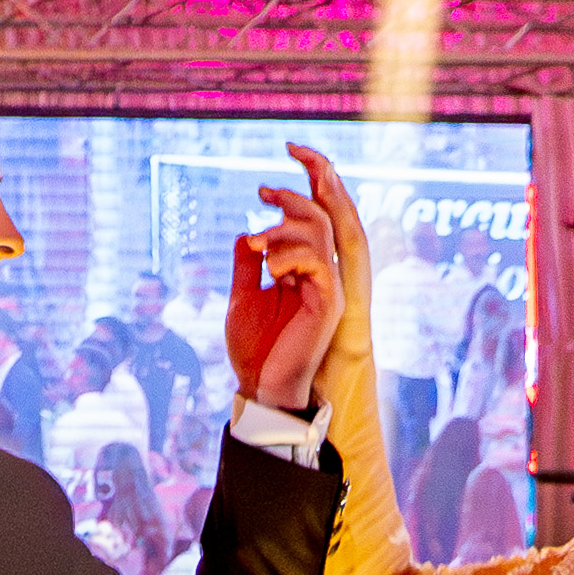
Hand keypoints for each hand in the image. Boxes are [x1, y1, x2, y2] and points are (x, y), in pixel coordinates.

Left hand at [243, 142, 372, 413]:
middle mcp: (324, 278)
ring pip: (319, 234)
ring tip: (257, 245)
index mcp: (308, 273)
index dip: (296, 195)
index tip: (261, 188)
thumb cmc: (253, 348)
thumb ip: (248, 264)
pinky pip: (318, 263)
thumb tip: (247, 232)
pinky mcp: (329, 305)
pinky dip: (289, 254)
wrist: (258, 386)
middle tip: (262, 193)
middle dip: (293, 195)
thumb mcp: (243, 295)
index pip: (314, 222)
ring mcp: (330, 291)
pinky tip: (269, 266)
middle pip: (321, 217)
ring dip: (283, 229)